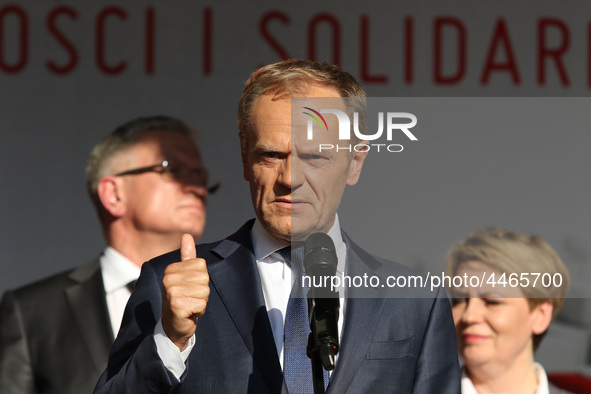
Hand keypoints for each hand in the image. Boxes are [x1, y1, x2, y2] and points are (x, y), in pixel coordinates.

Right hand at [162, 233, 209, 349]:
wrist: (173, 327)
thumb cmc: (182, 299)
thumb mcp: (184, 276)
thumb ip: (187, 256)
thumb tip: (187, 235)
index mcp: (171, 269)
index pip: (202, 265)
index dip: (200, 280)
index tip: (189, 288)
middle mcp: (168, 278)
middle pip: (204, 278)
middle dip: (202, 292)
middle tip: (190, 299)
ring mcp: (171, 292)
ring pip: (205, 291)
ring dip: (201, 302)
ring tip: (189, 306)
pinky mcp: (177, 306)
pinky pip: (202, 304)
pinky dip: (199, 312)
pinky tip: (188, 314)